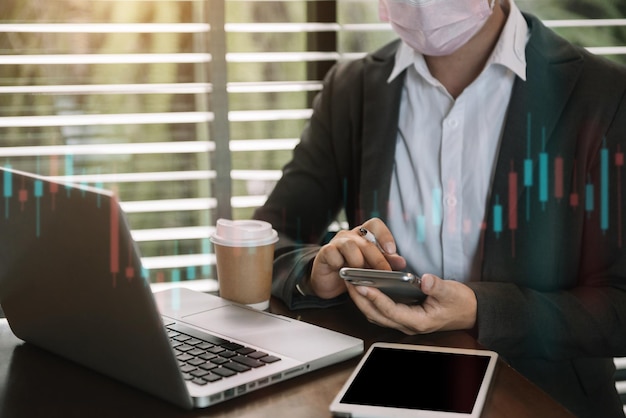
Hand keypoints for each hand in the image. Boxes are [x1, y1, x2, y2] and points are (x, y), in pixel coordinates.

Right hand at [309, 218, 405, 298]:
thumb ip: (386, 262)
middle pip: (366, 241)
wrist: (329, 280)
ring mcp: (336, 243)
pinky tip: (342, 271)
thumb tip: (402, 262)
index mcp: (364, 235)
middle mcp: (350, 236)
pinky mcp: (325, 252)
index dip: (385, 235)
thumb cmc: (352, 270)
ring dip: (357, 260)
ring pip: (349, 245)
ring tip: (359, 273)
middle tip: (384, 273)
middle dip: (377, 258)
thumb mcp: (371, 266)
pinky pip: (332, 253)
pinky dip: (338, 263)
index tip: (392, 250)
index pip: (375, 224)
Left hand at [345, 274, 476, 334]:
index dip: (375, 298)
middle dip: (360, 299)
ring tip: (351, 281)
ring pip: (376, 314)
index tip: (362, 286)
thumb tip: (425, 280)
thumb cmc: (460, 303)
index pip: (391, 311)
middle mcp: (408, 324)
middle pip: (377, 315)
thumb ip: (438, 286)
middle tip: (348, 280)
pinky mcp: (402, 316)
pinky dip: (370, 299)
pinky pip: (381, 310)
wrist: (469, 312)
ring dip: (362, 300)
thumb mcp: (452, 292)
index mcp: (419, 321)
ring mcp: (404, 322)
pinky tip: (365, 285)